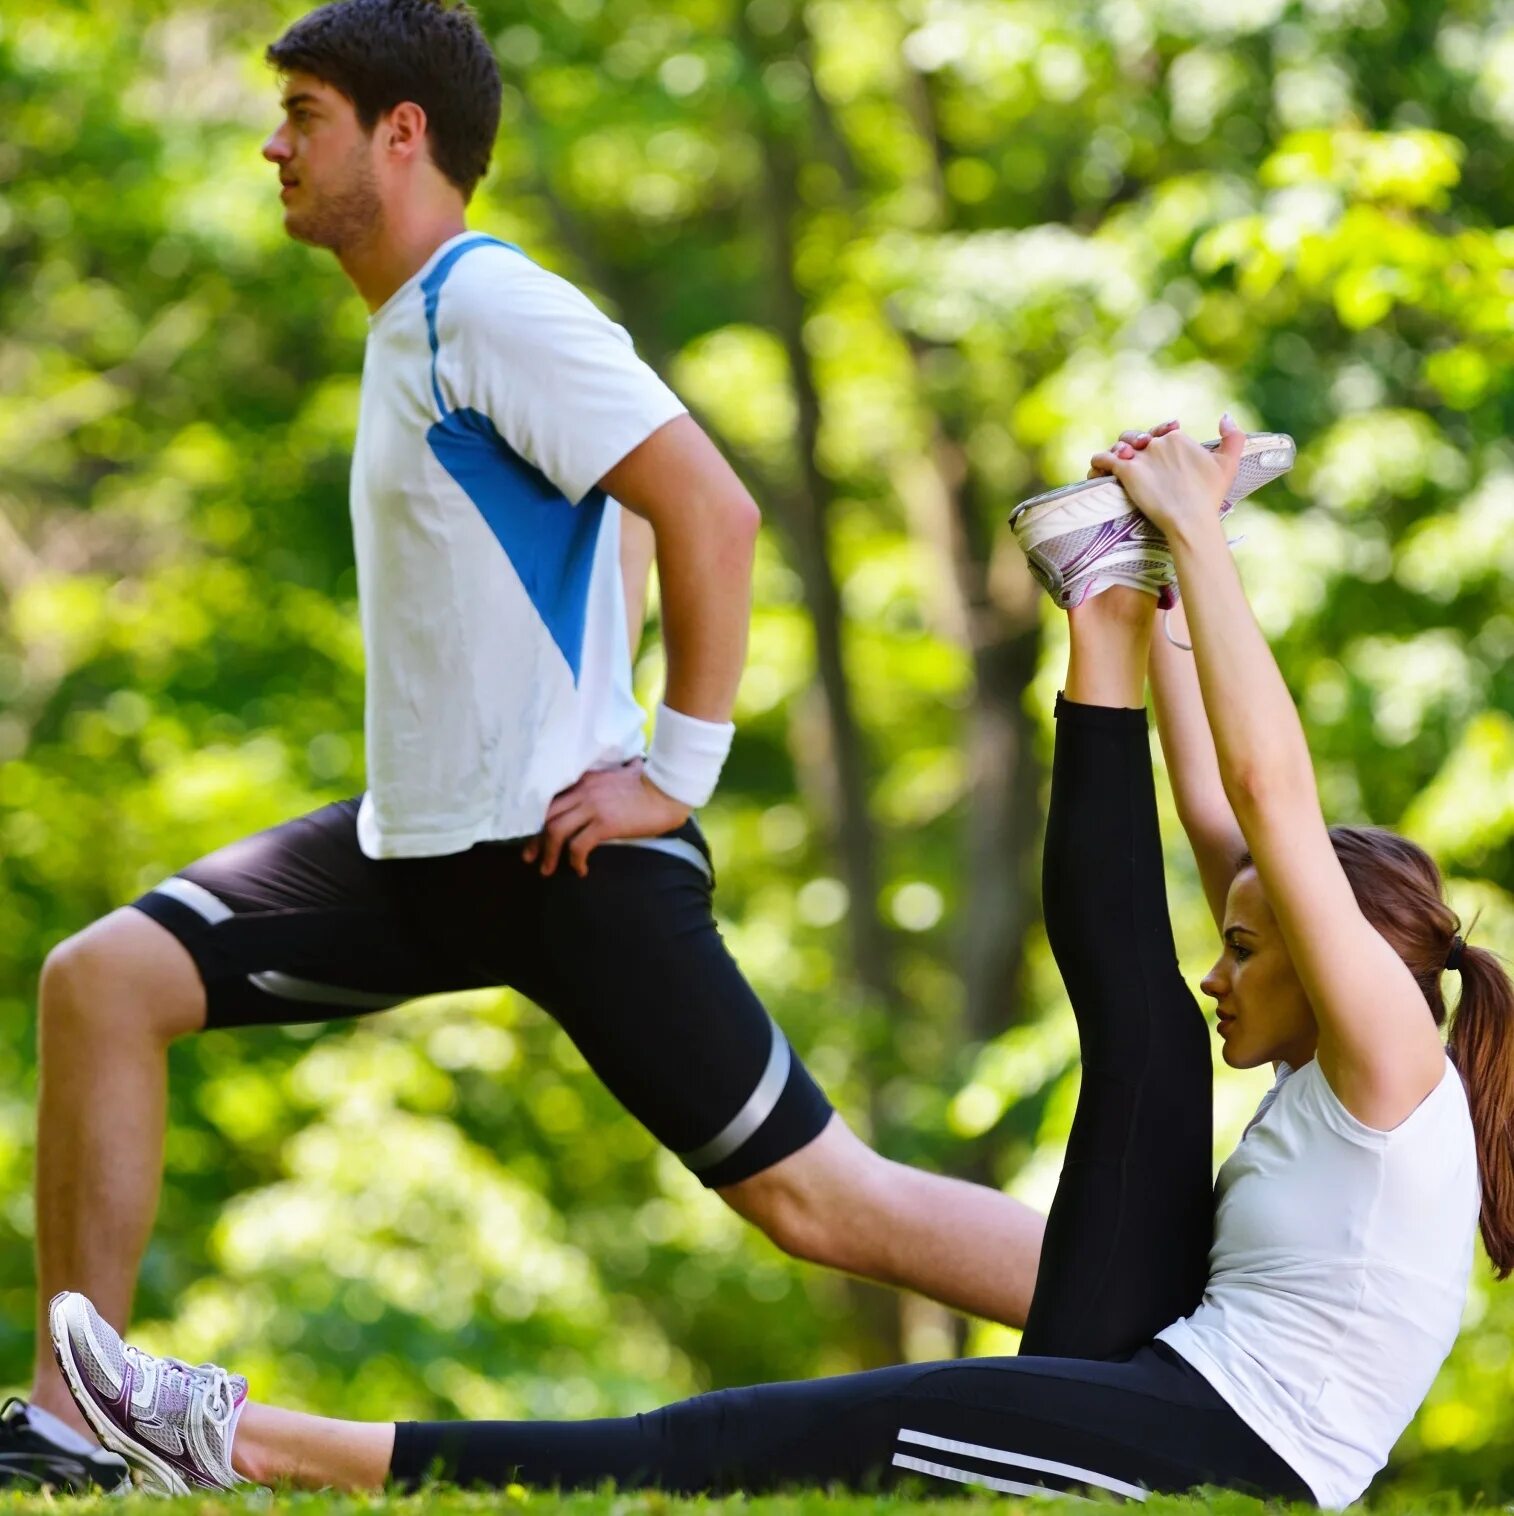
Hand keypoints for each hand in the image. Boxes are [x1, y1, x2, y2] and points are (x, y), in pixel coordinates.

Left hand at [523, 760, 691, 877]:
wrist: (669, 789)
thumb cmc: (652, 783)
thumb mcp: (625, 773)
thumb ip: (615, 773)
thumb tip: (629, 766)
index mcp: (586, 780)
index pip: (552, 799)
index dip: (539, 819)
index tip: (535, 834)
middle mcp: (583, 791)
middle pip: (547, 815)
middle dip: (535, 839)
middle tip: (530, 857)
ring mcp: (592, 807)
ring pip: (555, 830)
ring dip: (548, 853)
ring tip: (547, 869)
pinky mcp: (604, 824)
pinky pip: (578, 846)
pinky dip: (575, 860)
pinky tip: (580, 869)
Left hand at [1089, 413, 1243, 537]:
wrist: (1191, 519)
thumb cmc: (1209, 496)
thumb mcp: (1228, 464)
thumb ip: (1233, 437)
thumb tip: (1226, 415)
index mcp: (1178, 437)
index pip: (1161, 432)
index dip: (1158, 441)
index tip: (1159, 455)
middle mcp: (1158, 442)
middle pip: (1139, 438)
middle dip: (1136, 446)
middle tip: (1138, 459)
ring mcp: (1141, 456)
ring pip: (1120, 445)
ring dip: (1118, 451)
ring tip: (1119, 462)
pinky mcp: (1126, 471)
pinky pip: (1104, 459)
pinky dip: (1099, 461)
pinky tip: (1098, 467)